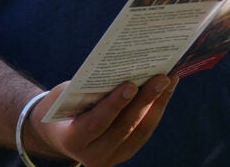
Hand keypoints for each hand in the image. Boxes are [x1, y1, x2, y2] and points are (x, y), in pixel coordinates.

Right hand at [29, 75, 177, 166]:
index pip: (96, 122)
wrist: (59, 131)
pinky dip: (155, 111)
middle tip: (161, 77)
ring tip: (170, 80)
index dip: (114, 104)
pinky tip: (165, 92)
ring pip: (140, 131)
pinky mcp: (125, 154)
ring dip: (157, 104)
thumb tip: (127, 71)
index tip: (131, 84)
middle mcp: (93, 156)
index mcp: (73, 140)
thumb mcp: (68, 96)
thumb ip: (92, 90)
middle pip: (124, 127)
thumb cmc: (63, 104)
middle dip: (145, 100)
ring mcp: (111, 158)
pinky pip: (143, 132)